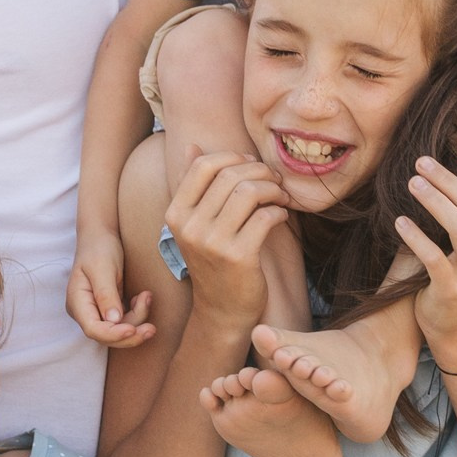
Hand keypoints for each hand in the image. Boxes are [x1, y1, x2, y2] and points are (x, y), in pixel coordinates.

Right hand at [68, 229, 154, 346]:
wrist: (101, 236)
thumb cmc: (99, 248)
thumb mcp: (103, 268)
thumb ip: (106, 294)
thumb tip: (113, 320)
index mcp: (78, 302)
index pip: (93, 329)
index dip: (113, 334)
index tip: (132, 329)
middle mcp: (86, 311)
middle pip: (107, 335)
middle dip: (130, 334)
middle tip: (151, 329)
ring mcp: (98, 311)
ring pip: (119, 329)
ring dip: (138, 318)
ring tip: (147, 296)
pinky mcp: (110, 308)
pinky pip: (126, 320)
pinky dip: (138, 312)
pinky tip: (143, 297)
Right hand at [165, 150, 288, 334]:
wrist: (222, 310)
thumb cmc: (214, 260)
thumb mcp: (196, 224)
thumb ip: (194, 185)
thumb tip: (192, 146)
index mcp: (176, 214)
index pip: (203, 165)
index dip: (233, 157)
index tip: (252, 166)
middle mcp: (190, 227)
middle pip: (230, 175)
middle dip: (260, 171)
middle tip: (275, 180)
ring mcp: (213, 243)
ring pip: (249, 192)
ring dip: (273, 189)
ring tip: (280, 197)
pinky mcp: (239, 257)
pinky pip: (266, 217)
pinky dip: (279, 212)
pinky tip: (281, 217)